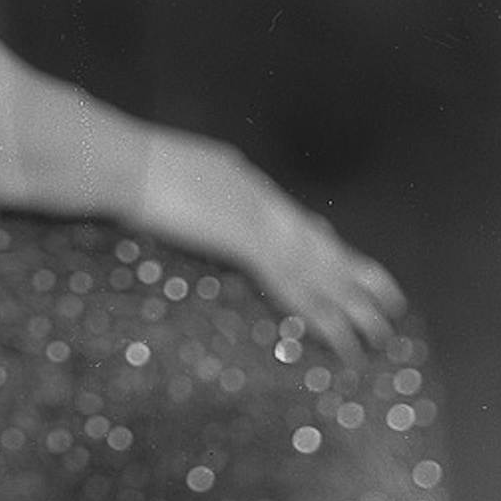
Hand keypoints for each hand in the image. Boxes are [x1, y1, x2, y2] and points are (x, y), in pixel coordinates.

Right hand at [136, 127, 405, 363]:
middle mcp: (253, 194)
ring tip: (380, 332)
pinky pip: (294, 287)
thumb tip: (167, 206)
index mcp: (232, 177)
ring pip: (318, 268)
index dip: (320, 240)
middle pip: (317, 240)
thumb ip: (175, 194)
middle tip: (389, 299)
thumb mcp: (153, 178)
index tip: (343, 258)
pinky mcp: (246, 241)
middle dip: (354, 272)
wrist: (111, 160)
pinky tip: (342, 341)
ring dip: (352, 303)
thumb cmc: (115, 166)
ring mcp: (252, 217)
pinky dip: (323, 317)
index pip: (288, 216)